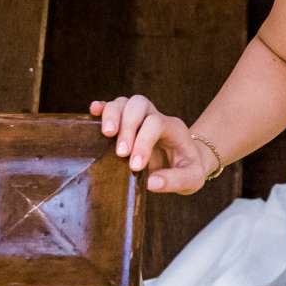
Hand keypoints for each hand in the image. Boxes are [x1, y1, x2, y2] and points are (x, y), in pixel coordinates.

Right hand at [89, 95, 212, 194]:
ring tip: (106, 134)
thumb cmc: (188, 169)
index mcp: (172, 127)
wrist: (185, 161)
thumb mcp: (192, 178)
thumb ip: (176, 180)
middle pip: (138, 104)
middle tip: (121, 153)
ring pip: (123, 102)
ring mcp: (139, 117)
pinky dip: (102, 108)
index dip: (143, 142)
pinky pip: (112, 106)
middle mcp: (155, 116)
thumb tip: (152, 183)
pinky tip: (93, 112)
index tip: (135, 166)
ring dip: (112, 114)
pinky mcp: (125, 122)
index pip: (155, 124)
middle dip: (127, 126)